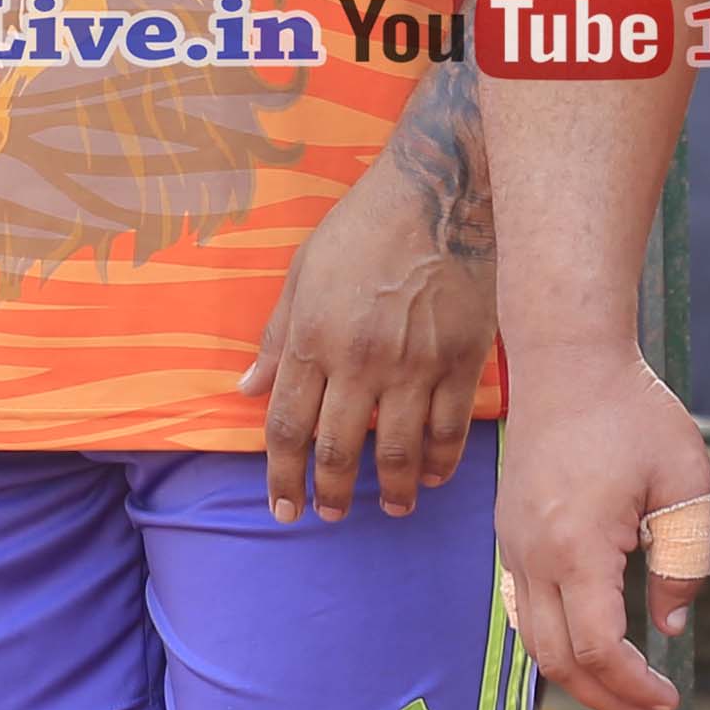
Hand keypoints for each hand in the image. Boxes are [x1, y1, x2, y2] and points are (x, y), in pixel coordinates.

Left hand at [237, 142, 489, 525]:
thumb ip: (277, 338)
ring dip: (390, 490)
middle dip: (329, 493)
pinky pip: (449, 429)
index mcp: (313, 339)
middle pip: (338, 449)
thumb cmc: (364, 227)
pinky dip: (439, 461)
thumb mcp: (303, 273)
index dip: (282, 475)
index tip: (282, 507)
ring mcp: (414, 366)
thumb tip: (248, 389)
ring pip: (398, 451)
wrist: (441, 194)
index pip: (287, 426)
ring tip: (389, 508)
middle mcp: (360, 362)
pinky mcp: (461, 361)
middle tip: (329, 515)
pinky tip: (432, 477)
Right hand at [492, 348, 709, 709]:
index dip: (632, 687)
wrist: (566, 359)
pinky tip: (590, 647)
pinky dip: (556, 641)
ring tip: (625, 695)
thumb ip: (683, 562)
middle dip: (604, 700)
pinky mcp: (509, 533)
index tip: (668, 699)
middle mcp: (532, 554)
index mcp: (575, 546)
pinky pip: (525, 607)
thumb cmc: (632, 413)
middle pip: (555, 661)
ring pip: (532, 640)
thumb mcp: (682, 484)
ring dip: (577, 677)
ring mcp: (512, 544)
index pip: (595, 649)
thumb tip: (667, 625)